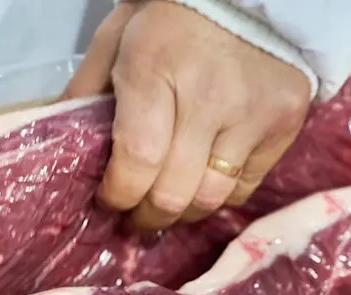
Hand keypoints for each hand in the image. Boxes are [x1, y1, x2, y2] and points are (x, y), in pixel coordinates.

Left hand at [63, 0, 311, 229]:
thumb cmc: (173, 11)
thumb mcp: (118, 37)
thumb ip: (88, 90)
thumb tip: (66, 149)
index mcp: (156, 67)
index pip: (137, 160)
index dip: (119, 195)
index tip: (109, 201)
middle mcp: (208, 97)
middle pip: (175, 193)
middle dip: (148, 216)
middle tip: (135, 218)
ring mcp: (252, 114)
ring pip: (212, 198)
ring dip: (183, 214)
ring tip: (168, 208)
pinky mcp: (284, 124)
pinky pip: (246, 186)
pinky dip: (221, 194)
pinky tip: (204, 182)